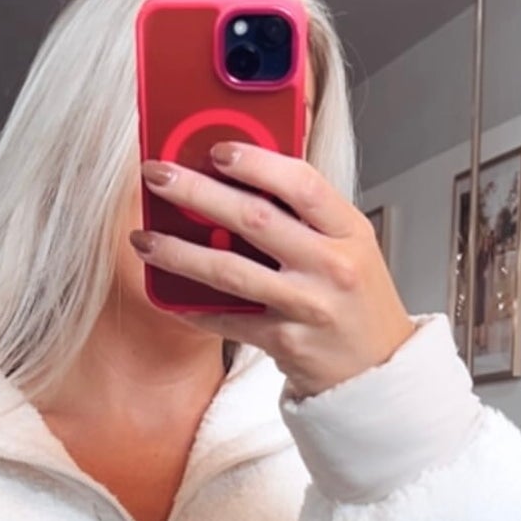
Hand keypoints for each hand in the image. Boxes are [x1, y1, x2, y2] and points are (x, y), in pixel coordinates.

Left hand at [133, 144, 415, 399]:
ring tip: (143, 238)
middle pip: (254, 218)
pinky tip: (167, 295)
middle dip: (197, 192)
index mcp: (349, 230)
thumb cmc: (357, 302)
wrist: (377, 369)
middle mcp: (331, 265)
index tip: (216, 150)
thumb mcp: (349, 245)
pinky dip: (194, 308)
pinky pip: (228, 319)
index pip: (301, 183)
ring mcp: (307, 305)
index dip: (256, 162)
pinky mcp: (285, 341)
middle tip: (157, 176)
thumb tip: (243, 174)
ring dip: (178, 252)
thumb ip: (306, 214)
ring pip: (230, 270)